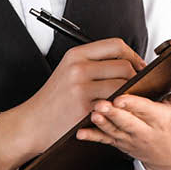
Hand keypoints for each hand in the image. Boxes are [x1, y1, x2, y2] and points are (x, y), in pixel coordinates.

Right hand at [0, 38, 144, 169]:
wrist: (31, 124)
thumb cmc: (53, 100)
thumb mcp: (69, 71)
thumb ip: (93, 63)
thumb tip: (127, 61)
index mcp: (76, 55)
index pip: (116, 45)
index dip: (133, 55)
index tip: (139, 66)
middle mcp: (78, 68)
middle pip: (124, 65)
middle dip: (136, 77)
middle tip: (138, 86)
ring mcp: (81, 88)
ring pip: (123, 85)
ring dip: (131, 94)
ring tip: (130, 100)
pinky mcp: (84, 108)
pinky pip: (114, 105)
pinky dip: (121, 108)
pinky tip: (120, 112)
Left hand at [75, 65, 170, 169]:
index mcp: (161, 120)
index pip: (146, 110)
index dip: (133, 105)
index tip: (121, 98)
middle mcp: (145, 131)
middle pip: (127, 122)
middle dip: (114, 114)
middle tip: (101, 104)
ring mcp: (131, 139)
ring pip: (114, 131)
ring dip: (102, 123)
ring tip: (92, 112)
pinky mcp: (121, 143)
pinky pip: (106, 141)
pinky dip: (93, 137)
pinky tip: (81, 133)